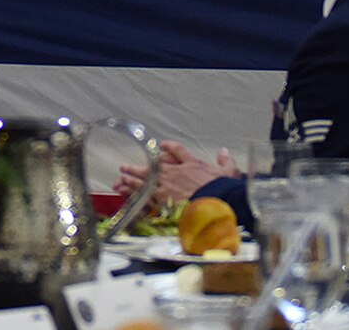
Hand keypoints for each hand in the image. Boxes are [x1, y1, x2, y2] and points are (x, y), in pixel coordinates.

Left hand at [117, 141, 235, 205]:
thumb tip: (224, 151)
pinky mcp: (163, 203)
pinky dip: (134, 196)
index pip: (177, 151)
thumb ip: (225, 161)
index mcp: (188, 165)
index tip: (161, 145)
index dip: (168, 147)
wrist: (216, 203)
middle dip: (137, 168)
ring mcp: (166, 188)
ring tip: (120, 180)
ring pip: (145, 182)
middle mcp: (174, 174)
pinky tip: (127, 196)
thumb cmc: (222, 187)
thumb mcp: (227, 171)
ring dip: (131, 180)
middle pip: (152, 167)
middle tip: (124, 167)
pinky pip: (145, 198)